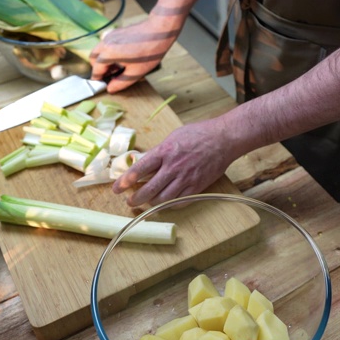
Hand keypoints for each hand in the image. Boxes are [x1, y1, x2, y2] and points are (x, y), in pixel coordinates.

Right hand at [90, 15, 179, 92]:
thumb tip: (110, 89)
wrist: (158, 31)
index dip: (99, 79)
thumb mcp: (136, 73)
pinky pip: (106, 44)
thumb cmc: (149, 52)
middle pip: (93, 58)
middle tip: (110, 76)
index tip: (104, 85)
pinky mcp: (116, 32)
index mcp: (108, 54)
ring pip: (99, 50)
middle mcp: (105, 43)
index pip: (96, 70)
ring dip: (104, 60)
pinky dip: (109, 52)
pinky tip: (123, 57)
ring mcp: (110, 35)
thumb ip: (121, 83)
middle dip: (99, 68)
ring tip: (118, 67)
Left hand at [112, 119, 238, 205]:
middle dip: (136, 199)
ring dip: (151, 203)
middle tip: (130, 202)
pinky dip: (169, 205)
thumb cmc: (198, 134)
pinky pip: (179, 202)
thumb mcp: (173, 136)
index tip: (116, 189)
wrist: (223, 139)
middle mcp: (173, 167)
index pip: (140, 169)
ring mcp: (185, 178)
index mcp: (164, 151)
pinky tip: (166, 203)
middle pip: (149, 189)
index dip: (125, 181)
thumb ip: (159, 151)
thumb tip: (143, 161)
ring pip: (162, 199)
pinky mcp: (196, 186)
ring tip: (146, 202)